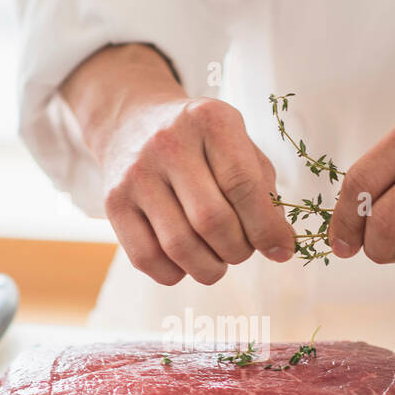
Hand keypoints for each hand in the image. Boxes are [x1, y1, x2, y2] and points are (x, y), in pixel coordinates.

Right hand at [62, 45, 295, 284]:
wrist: (133, 121)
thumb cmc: (200, 142)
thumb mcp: (238, 144)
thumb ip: (263, 191)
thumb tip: (278, 246)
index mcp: (209, 120)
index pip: (243, 186)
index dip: (267, 228)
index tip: (281, 250)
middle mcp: (168, 143)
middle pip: (212, 221)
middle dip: (238, 250)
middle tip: (242, 250)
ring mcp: (135, 174)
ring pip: (180, 247)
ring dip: (210, 268)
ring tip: (218, 260)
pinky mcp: (112, 203)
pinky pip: (147, 259)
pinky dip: (175, 274)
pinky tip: (186, 262)